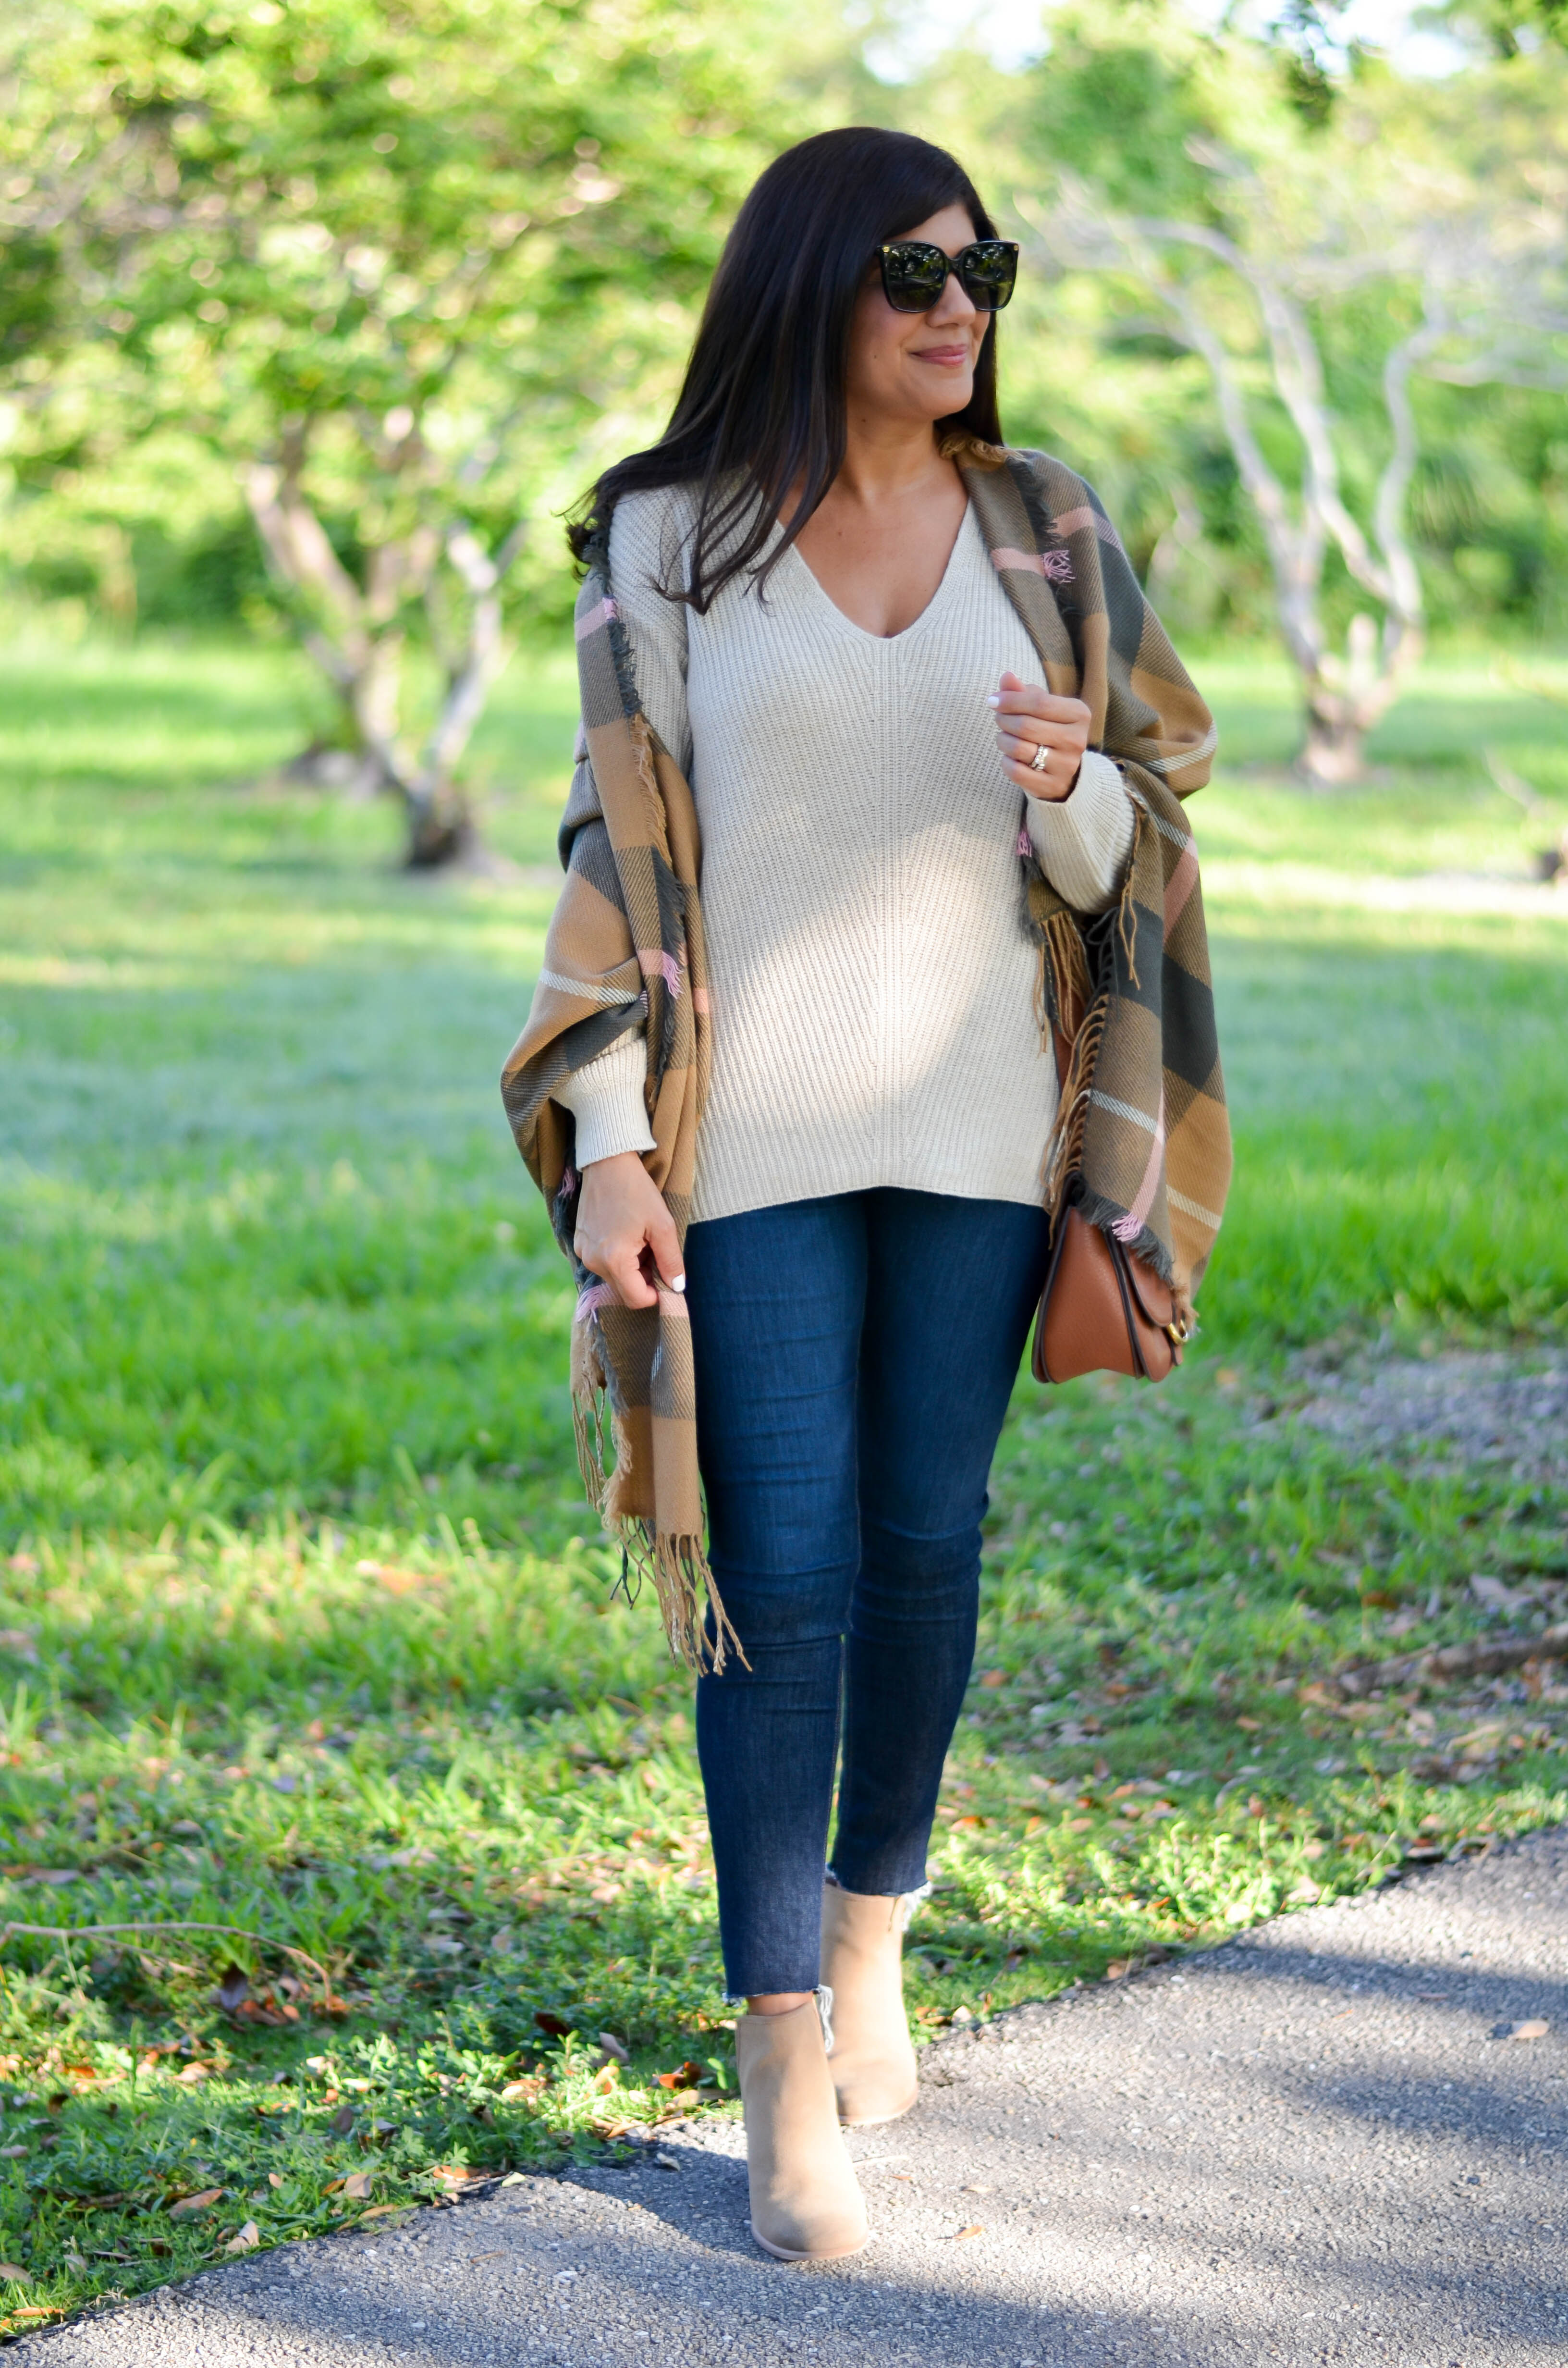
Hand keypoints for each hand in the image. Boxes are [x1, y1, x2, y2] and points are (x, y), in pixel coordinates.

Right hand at [573, 1151, 684, 1310]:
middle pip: (624, 1289)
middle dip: (644, 1278)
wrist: (607, 1163)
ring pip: (614, 1276)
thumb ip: (671, 1261)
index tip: (667, 1277)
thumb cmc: (637, 1191)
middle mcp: (593, 1261)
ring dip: (631, 1267)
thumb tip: (677, 1287)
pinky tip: (625, 1232)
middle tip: (654, 1250)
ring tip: (639, 1238)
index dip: (656, 1294)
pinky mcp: (579, 1243)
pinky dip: (617, 1256)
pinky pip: (602, 1262)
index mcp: (613, 1259)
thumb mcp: (663, 1225)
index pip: (636, 1300)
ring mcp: (583, 1253)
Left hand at [989, 672, 1091, 802]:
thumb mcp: (1041, 707)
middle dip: (1004, 720)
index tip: (992, 700)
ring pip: (1020, 748)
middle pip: (1027, 725)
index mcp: (1079, 713)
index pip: (1039, 703)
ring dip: (1003, 741)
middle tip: (999, 719)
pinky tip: (1009, 757)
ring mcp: (1066, 765)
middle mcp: (1077, 739)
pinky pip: (1016, 771)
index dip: (1011, 700)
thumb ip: (1022, 691)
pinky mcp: (1052, 785)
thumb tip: (1006, 676)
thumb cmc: (1049, 729)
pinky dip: (1006, 762)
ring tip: (1004, 738)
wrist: (1063, 771)